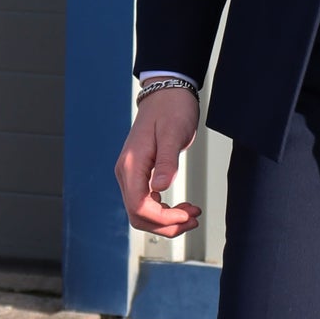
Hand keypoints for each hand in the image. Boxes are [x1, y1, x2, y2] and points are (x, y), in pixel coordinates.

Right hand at [114, 88, 202, 236]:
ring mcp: (131, 174)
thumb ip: (166, 162)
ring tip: (191, 215)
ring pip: (142, 213)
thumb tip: (161, 187)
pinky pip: (147, 202)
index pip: (139, 206)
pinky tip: (181, 207)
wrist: (166, 94)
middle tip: (193, 220)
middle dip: (166, 225)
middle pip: (138, 215)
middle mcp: (126, 172)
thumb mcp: (173, 134)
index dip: (163, 219)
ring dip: (166, 220)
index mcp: (131, 165)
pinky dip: (164, 211)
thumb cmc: (171, 109)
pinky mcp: (140, 174)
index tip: (186, 215)